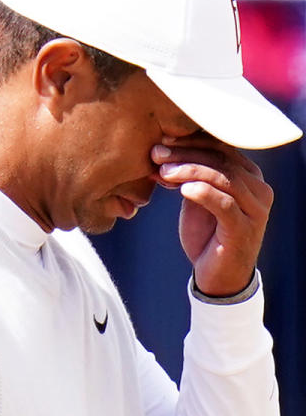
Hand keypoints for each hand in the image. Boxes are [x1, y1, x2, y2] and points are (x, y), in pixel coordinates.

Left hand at [151, 133, 271, 296]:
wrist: (218, 275)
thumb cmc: (206, 233)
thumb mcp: (196, 199)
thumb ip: (189, 176)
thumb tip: (162, 152)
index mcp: (248, 176)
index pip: (222, 147)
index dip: (191, 141)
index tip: (163, 139)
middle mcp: (258, 189)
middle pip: (221, 160)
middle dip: (185, 153)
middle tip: (157, 153)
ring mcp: (254, 209)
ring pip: (223, 178)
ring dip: (189, 170)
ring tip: (163, 171)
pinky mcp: (244, 229)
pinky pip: (224, 204)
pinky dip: (203, 193)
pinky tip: (182, 189)